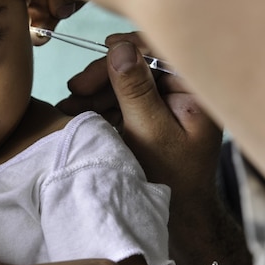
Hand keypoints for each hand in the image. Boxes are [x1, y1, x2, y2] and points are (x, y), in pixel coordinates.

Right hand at [58, 33, 221, 197]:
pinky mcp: (154, 116)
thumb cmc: (172, 178)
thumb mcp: (150, 132)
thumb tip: (120, 48)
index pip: (163, 50)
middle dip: (105, 75)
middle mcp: (185, 91)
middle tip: (75, 87)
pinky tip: (78, 111)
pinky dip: (102, 105)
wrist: (180, 218)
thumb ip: (135, 90)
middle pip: (140, 65)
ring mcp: (168, 104)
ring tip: (69, 105)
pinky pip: (125, 100)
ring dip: (97, 92)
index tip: (102, 49)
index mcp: (196, 90)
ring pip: (128, 83)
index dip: (131, 46)